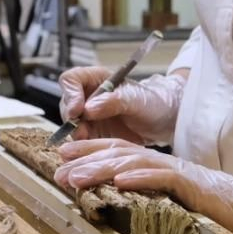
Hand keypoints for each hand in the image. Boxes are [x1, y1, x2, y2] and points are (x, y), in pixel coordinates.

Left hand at [53, 139, 232, 233]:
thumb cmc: (216, 211)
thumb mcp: (174, 203)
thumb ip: (150, 197)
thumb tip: (119, 200)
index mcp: (159, 167)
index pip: (119, 153)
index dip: (90, 153)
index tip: (62, 158)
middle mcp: (165, 163)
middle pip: (120, 152)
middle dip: (87, 158)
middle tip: (59, 166)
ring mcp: (178, 172)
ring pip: (134, 161)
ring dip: (103, 166)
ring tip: (78, 174)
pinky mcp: (192, 184)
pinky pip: (163, 177)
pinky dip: (141, 176)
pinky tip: (121, 179)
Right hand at [57, 68, 184, 145]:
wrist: (165, 121)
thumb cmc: (153, 102)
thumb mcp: (136, 99)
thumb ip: (113, 101)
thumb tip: (89, 108)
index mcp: (97, 80)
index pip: (71, 80)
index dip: (70, 94)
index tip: (77, 110)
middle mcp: (89, 97)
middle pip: (67, 105)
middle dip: (71, 120)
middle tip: (82, 132)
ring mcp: (89, 118)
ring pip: (71, 126)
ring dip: (76, 136)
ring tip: (88, 143)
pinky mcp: (94, 136)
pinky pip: (81, 142)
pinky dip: (84, 148)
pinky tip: (92, 154)